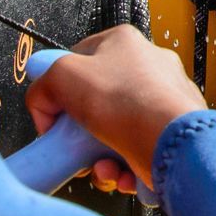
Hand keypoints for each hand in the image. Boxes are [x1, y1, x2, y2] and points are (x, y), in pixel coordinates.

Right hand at [24, 25, 207, 190]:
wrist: (173, 144)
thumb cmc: (129, 104)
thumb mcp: (63, 77)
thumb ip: (43, 84)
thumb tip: (42, 104)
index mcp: (124, 43)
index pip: (77, 61)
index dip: (59, 90)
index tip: (53, 114)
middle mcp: (148, 68)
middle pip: (95, 104)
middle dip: (80, 134)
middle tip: (75, 146)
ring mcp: (163, 100)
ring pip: (114, 133)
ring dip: (99, 157)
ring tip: (102, 166)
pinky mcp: (170, 132)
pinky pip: (134, 152)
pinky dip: (122, 168)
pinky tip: (120, 172)